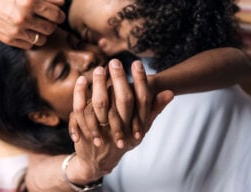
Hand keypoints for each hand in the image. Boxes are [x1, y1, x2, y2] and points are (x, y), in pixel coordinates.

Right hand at [0, 0, 64, 48]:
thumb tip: (61, 2)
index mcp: (30, 1)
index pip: (57, 12)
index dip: (59, 11)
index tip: (56, 10)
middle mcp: (24, 17)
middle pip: (52, 27)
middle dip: (52, 23)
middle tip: (48, 18)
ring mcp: (17, 30)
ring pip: (43, 39)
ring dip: (42, 32)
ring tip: (37, 25)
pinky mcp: (9, 39)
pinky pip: (30, 45)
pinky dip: (31, 39)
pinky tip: (26, 31)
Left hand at [66, 59, 171, 183]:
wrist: (99, 161)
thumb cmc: (124, 138)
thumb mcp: (141, 127)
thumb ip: (153, 109)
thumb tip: (170, 92)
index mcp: (137, 126)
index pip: (142, 101)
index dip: (141, 81)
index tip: (137, 63)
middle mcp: (121, 129)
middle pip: (123, 100)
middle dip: (120, 79)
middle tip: (116, 61)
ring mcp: (103, 131)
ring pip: (100, 104)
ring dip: (100, 85)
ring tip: (100, 68)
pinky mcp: (85, 130)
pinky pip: (80, 110)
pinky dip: (80, 94)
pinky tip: (82, 78)